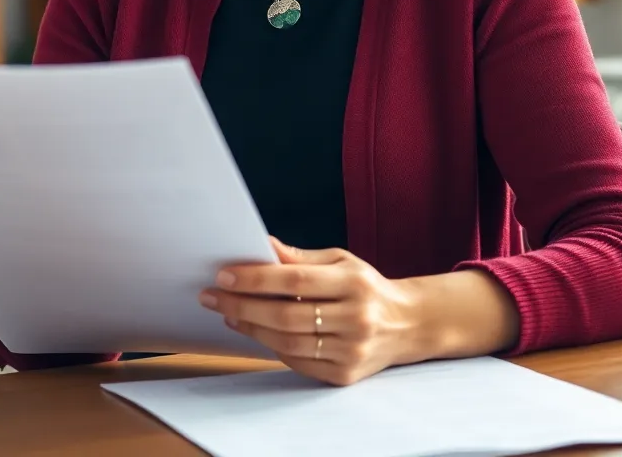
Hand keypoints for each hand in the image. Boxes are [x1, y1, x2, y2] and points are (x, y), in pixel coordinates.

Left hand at [199, 238, 421, 385]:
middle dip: (242, 305)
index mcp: (353, 282)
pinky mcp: (345, 374)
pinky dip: (272, 347)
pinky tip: (256, 332)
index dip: (256, 278)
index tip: (225, 275)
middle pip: (286, 315)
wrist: (408, 324)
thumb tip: (264, 246)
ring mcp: (351, 350)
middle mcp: (355, 317)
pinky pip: (298, 362)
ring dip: (251, 328)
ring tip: (229, 313)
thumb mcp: (342, 261)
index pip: (295, 280)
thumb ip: (301, 258)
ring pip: (287, 343)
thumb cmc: (367, 286)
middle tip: (213, 296)